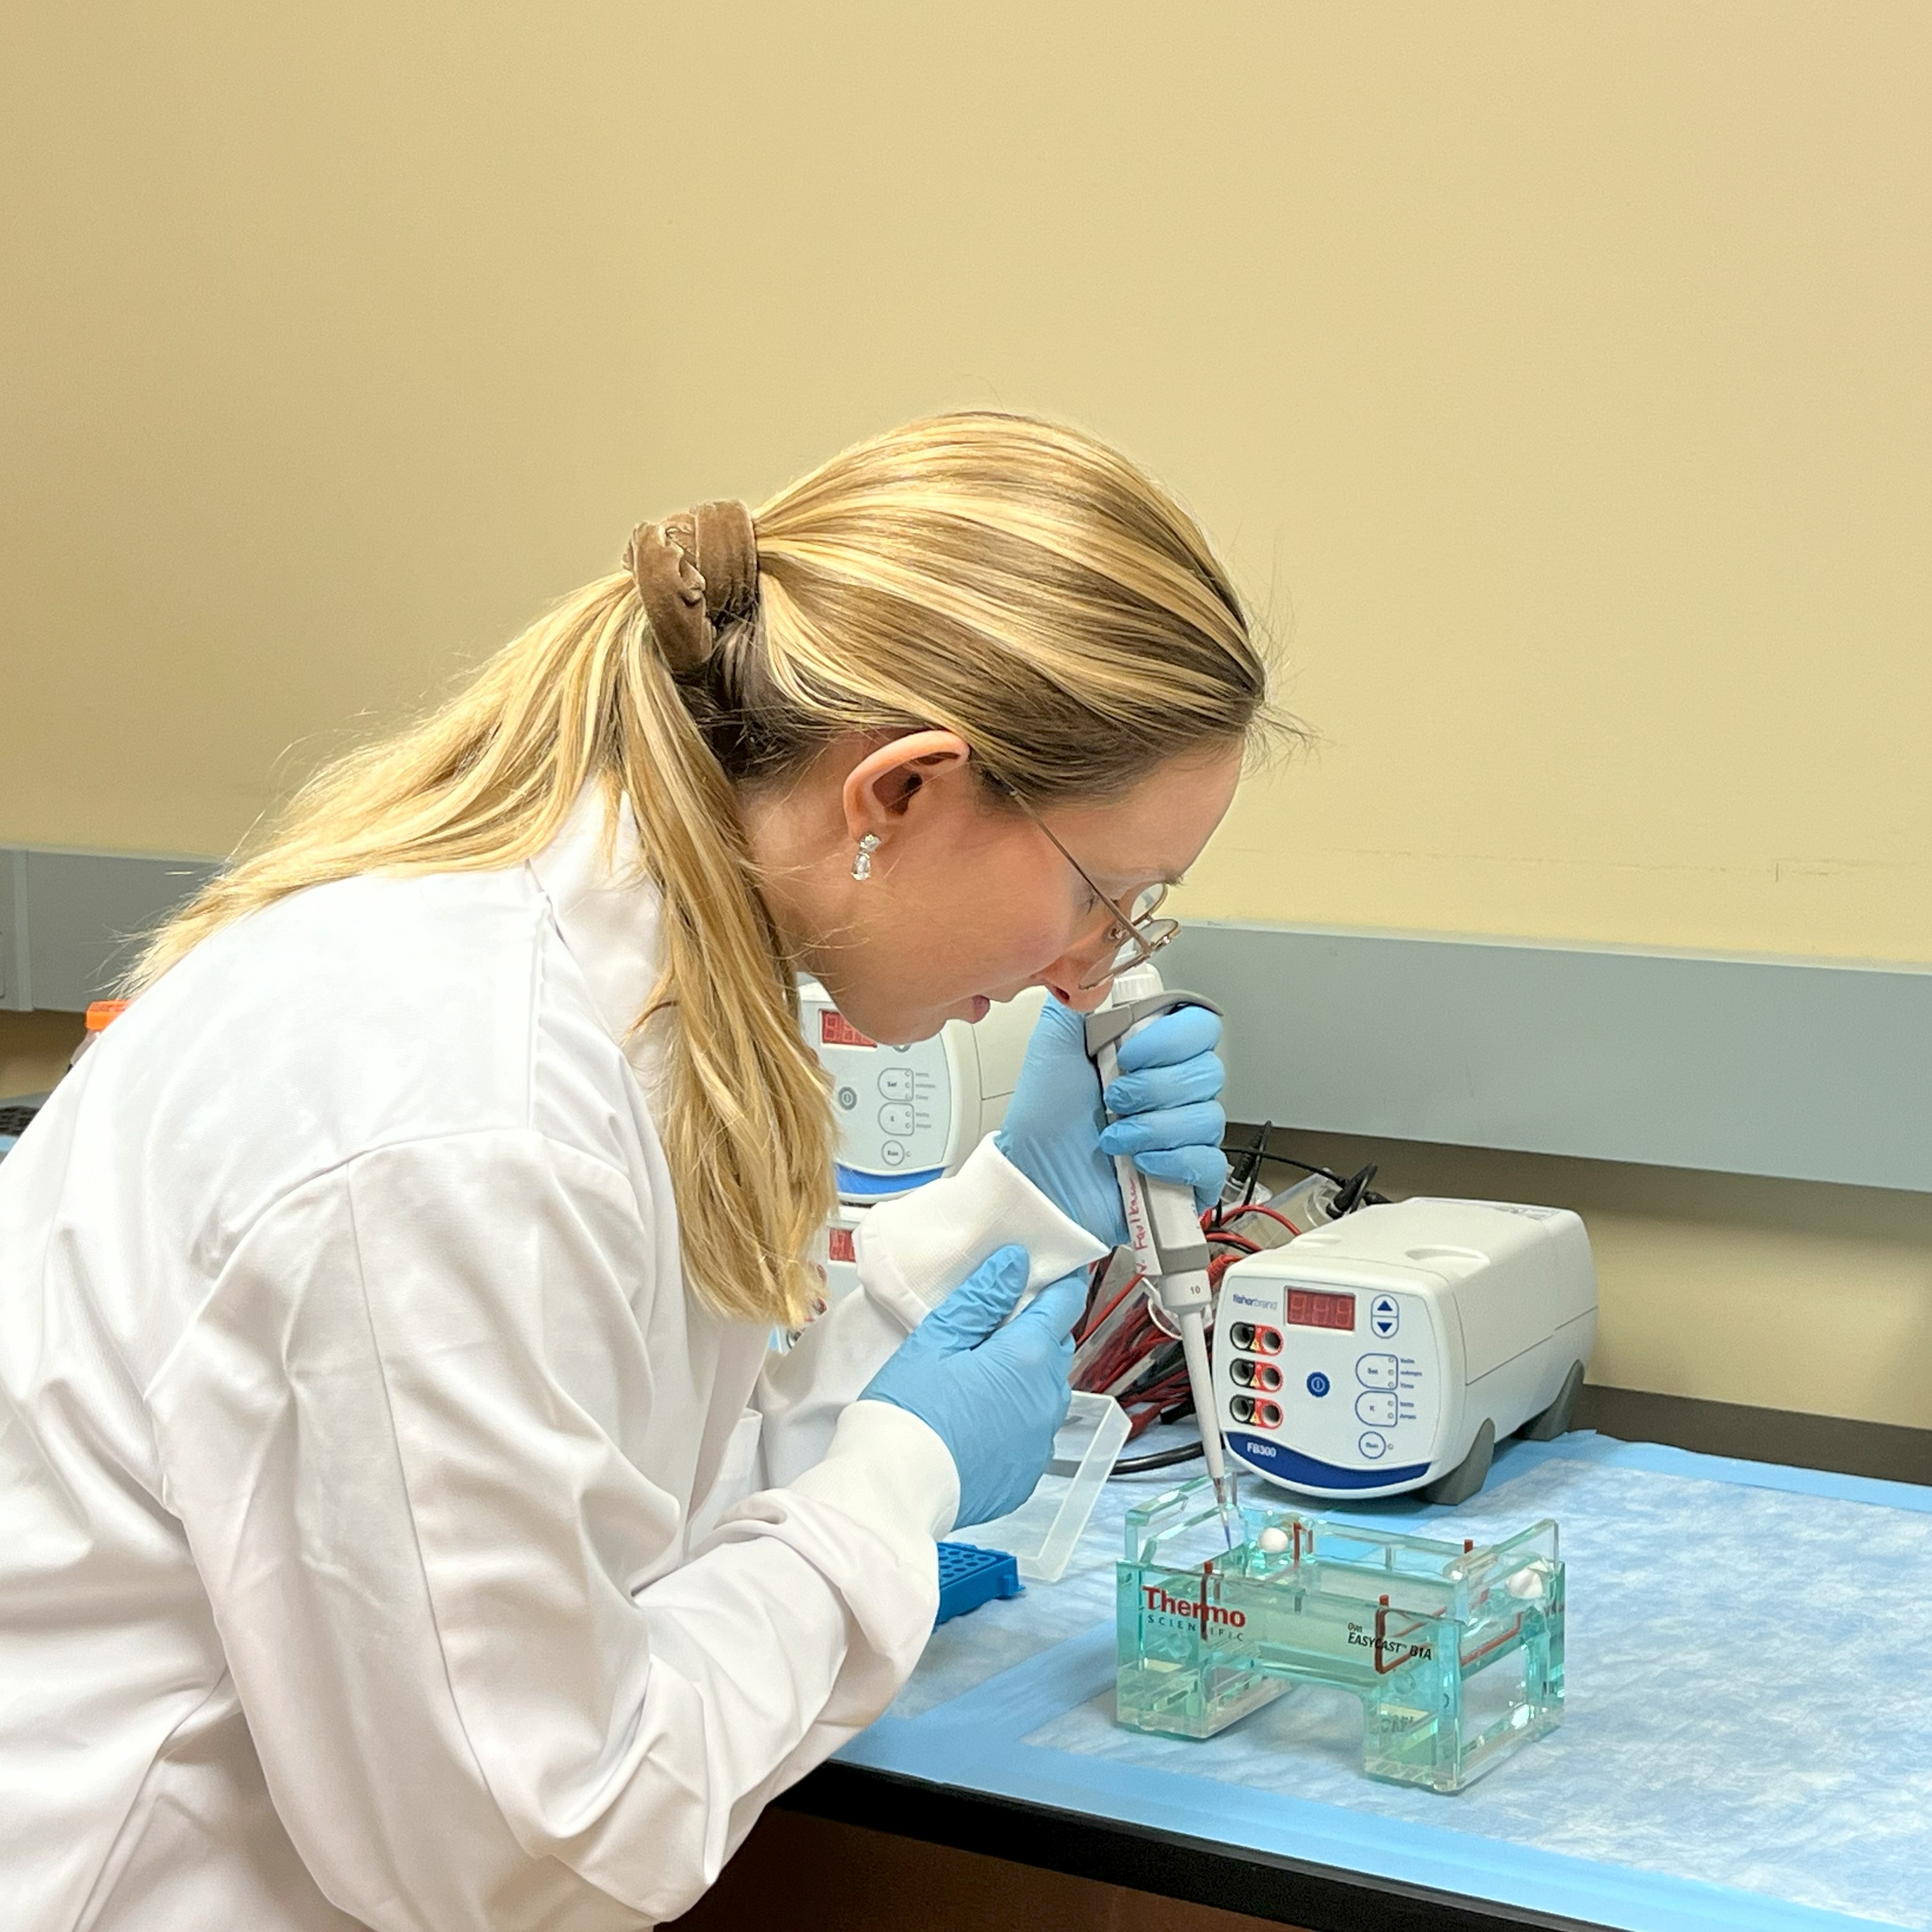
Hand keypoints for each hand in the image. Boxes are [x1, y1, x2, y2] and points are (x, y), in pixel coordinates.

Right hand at [860, 1245, 1087, 1528]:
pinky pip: (1034, 1433)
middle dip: (1038, 1330)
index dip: (1060, 1283)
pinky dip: (1018, 1419)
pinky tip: (983, 1419)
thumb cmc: (909, 1408)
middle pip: (1056, 1348)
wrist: (897, 1490)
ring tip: (987, 1373)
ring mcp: (1040, 1441)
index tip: (1051, 1272)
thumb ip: (982, 1298)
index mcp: (1028, 1357)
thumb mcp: (937, 1339)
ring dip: (1030, 1376)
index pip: (1064, 1304)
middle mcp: (1047, 1399)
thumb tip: (1016, 1263)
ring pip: (1048, 1392)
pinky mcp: (1027, 1474)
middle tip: (1000, 1322)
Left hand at [995, 998, 1228, 1245]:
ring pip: (1208, 1117)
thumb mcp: (1054, 1046)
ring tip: (1114, 1138)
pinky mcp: (1185, 1176)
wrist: (1034, 1178)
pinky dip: (1174, 1161)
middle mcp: (1172, 1089)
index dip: (1170, 1040)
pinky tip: (1140, 1163)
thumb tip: (1103, 960)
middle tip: (1113, 1099)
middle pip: (1208, 1071)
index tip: (1127, 1054)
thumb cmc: (1043, 1118)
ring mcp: (1182, 1133)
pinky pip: (1210, 1163)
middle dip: (1153, 1087)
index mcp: (1151, 1053)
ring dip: (1153, 1127)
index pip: (1200, 1026)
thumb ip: (1081, 999)